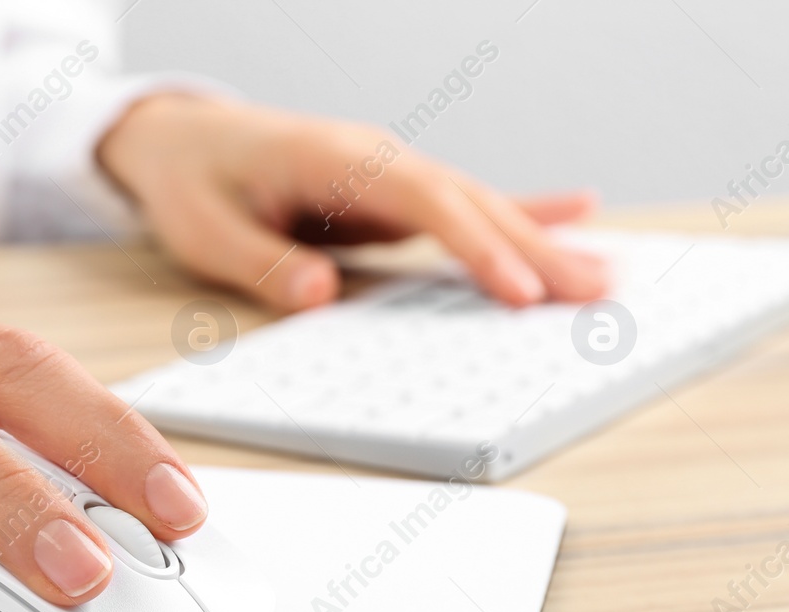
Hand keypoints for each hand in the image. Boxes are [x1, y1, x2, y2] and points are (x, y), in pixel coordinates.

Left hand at [97, 94, 610, 310]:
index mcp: (336, 159)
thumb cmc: (192, 182)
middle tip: (598, 291)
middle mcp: (378, 161)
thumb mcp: (205, 230)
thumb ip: (260, 263)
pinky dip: (521, 213)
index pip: (423, 201)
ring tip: (605, 277)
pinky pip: (463, 210)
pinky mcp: (391, 198)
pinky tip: (581, 213)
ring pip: (479, 209)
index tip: (519, 290)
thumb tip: (319, 294)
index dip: (476, 246)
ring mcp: (390, 177)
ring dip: (542, 241)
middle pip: (471, 204)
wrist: (183, 140)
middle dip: (537, 248)